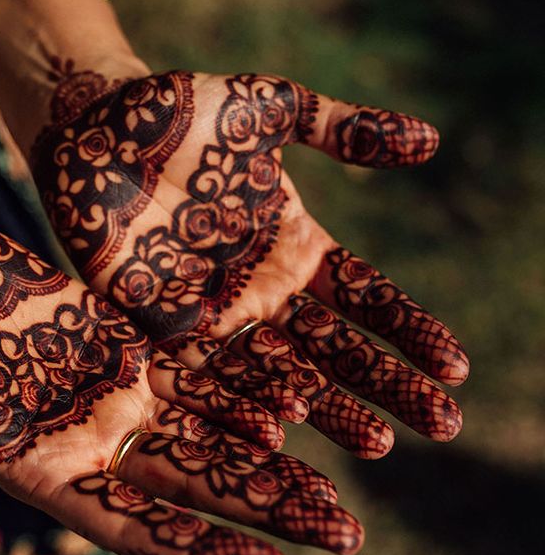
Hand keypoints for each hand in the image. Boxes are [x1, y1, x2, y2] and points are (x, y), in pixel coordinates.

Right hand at [0, 210, 362, 554]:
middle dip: (266, 509)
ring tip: (342, 482)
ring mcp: (115, 395)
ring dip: (273, 457)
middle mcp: (95, 443)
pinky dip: (242, 385)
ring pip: (209, 430)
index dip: (199, 546)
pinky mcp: (126, 347)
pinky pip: (196, 369)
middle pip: (196, 485)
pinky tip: (297, 398)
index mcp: (48, 473)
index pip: (137, 524)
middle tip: (345, 532)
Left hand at [32, 70, 468, 458]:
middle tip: (442, 426)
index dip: (411, 331)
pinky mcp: (162, 329)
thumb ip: (343, 129)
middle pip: (335, 347)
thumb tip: (433, 141)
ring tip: (378, 444)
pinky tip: (279, 432)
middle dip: (387, 384)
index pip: (366, 298)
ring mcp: (215, 315)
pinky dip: (241, 403)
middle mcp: (261, 292)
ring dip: (328, 407)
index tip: (456, 368)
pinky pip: (207, 374)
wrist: (98, 128)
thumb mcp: (272, 109)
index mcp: (293, 247)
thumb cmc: (184, 114)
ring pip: (280, 371)